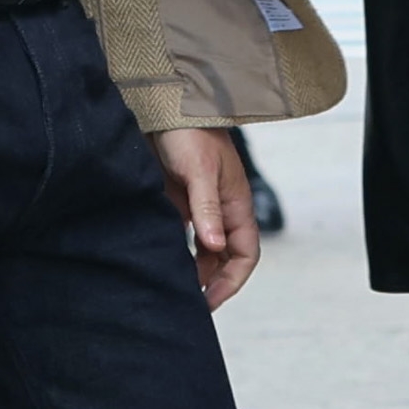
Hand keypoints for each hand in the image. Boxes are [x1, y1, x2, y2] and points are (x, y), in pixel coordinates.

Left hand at [153, 127, 258, 308]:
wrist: (167, 105)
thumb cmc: (191, 131)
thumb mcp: (200, 171)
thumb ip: (207, 208)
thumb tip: (215, 246)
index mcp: (236, 204)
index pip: (244, 254)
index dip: (231, 281)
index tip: (209, 300)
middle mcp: (221, 209)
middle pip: (225, 257)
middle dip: (213, 282)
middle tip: (191, 303)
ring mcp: (199, 206)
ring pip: (204, 249)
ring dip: (195, 269)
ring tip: (176, 287)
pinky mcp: (178, 201)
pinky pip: (183, 234)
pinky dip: (178, 250)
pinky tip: (164, 260)